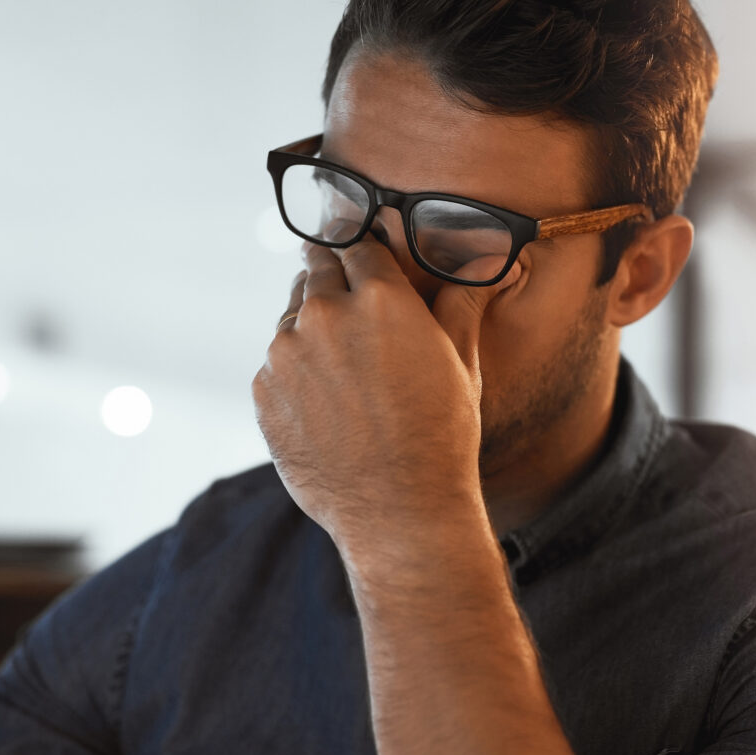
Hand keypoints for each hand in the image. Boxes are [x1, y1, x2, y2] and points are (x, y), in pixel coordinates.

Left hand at [251, 234, 520, 549]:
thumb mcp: (460, 363)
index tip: (361, 258)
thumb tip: (492, 263)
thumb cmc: (439, 437)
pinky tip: (326, 403)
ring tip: (344, 369)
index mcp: (378, 297)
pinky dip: (295, 371)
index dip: (361, 251)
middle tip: (350, 306)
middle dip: (331, 279)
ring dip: (312, 327)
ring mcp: (286, 353)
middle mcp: (324, 314)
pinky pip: (276, 364)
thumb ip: (463, 302)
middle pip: (316, 269)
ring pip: (292, 317)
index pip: (357, 244)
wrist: (398, 510)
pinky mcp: (263, 391)